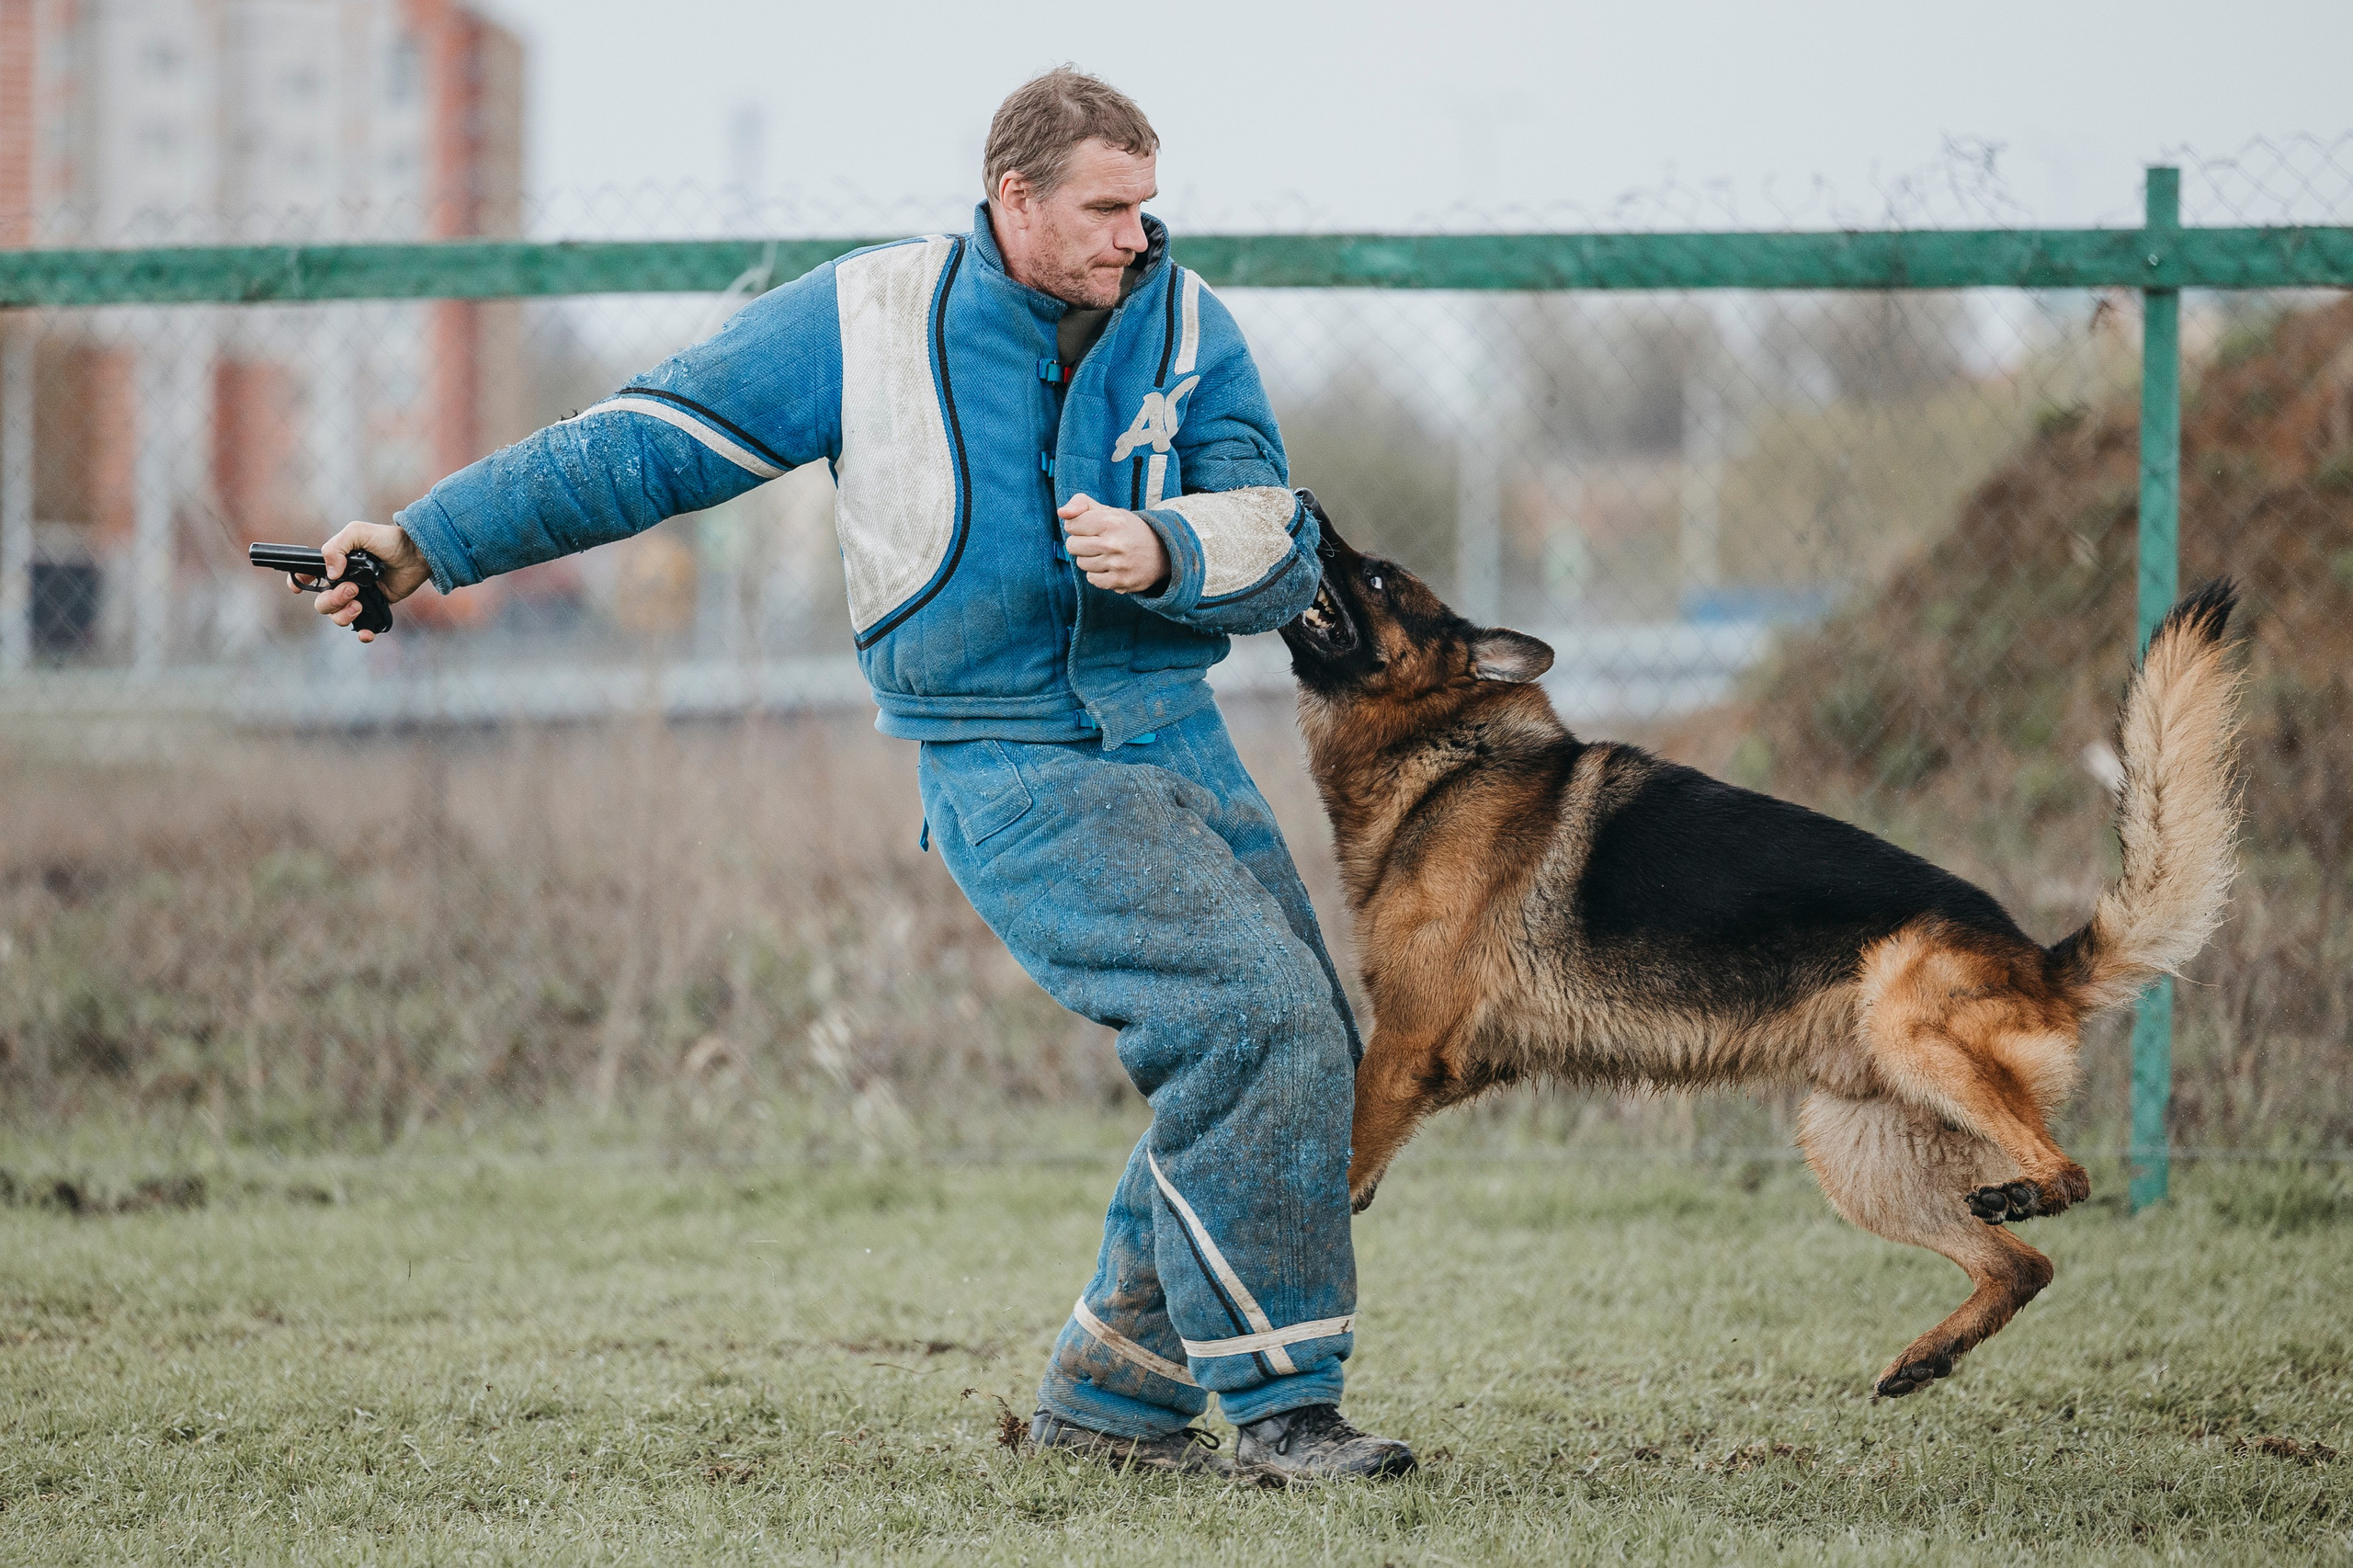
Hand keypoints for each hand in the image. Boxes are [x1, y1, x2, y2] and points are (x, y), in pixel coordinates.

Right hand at [297, 521, 430, 641]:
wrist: (418, 554)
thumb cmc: (388, 540)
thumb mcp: (358, 532)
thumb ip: (336, 547)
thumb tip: (331, 574)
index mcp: (335, 564)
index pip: (308, 576)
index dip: (298, 583)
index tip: (299, 588)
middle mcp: (343, 582)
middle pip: (322, 602)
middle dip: (332, 600)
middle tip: (352, 589)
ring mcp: (359, 596)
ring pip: (337, 617)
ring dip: (343, 615)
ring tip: (360, 603)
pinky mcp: (376, 607)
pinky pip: (363, 627)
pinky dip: (362, 633)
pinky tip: (367, 633)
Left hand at [1058, 494, 1168, 593]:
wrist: (1163, 552)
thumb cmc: (1129, 529)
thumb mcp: (1109, 511)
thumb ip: (1082, 504)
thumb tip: (1061, 512)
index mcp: (1110, 522)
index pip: (1071, 524)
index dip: (1078, 525)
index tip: (1091, 527)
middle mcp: (1113, 543)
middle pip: (1072, 545)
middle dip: (1080, 542)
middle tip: (1096, 541)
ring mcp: (1117, 565)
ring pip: (1081, 563)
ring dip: (1089, 558)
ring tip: (1106, 554)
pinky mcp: (1120, 582)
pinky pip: (1092, 579)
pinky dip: (1097, 574)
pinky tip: (1110, 566)